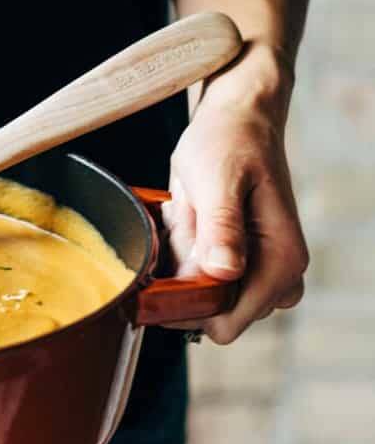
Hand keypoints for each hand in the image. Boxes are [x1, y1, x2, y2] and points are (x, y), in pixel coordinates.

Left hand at [162, 42, 307, 343]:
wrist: (234, 119)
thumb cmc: (230, 142)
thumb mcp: (219, 180)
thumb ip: (222, 228)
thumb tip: (224, 273)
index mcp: (281, 261)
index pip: (227, 325)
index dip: (187, 311)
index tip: (161, 277)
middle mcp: (275, 274)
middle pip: (209, 314)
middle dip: (182, 281)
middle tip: (183, 228)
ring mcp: (255, 269)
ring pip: (197, 296)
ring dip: (179, 264)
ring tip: (188, 216)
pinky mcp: (235, 261)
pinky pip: (192, 276)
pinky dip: (179, 254)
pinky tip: (186, 218)